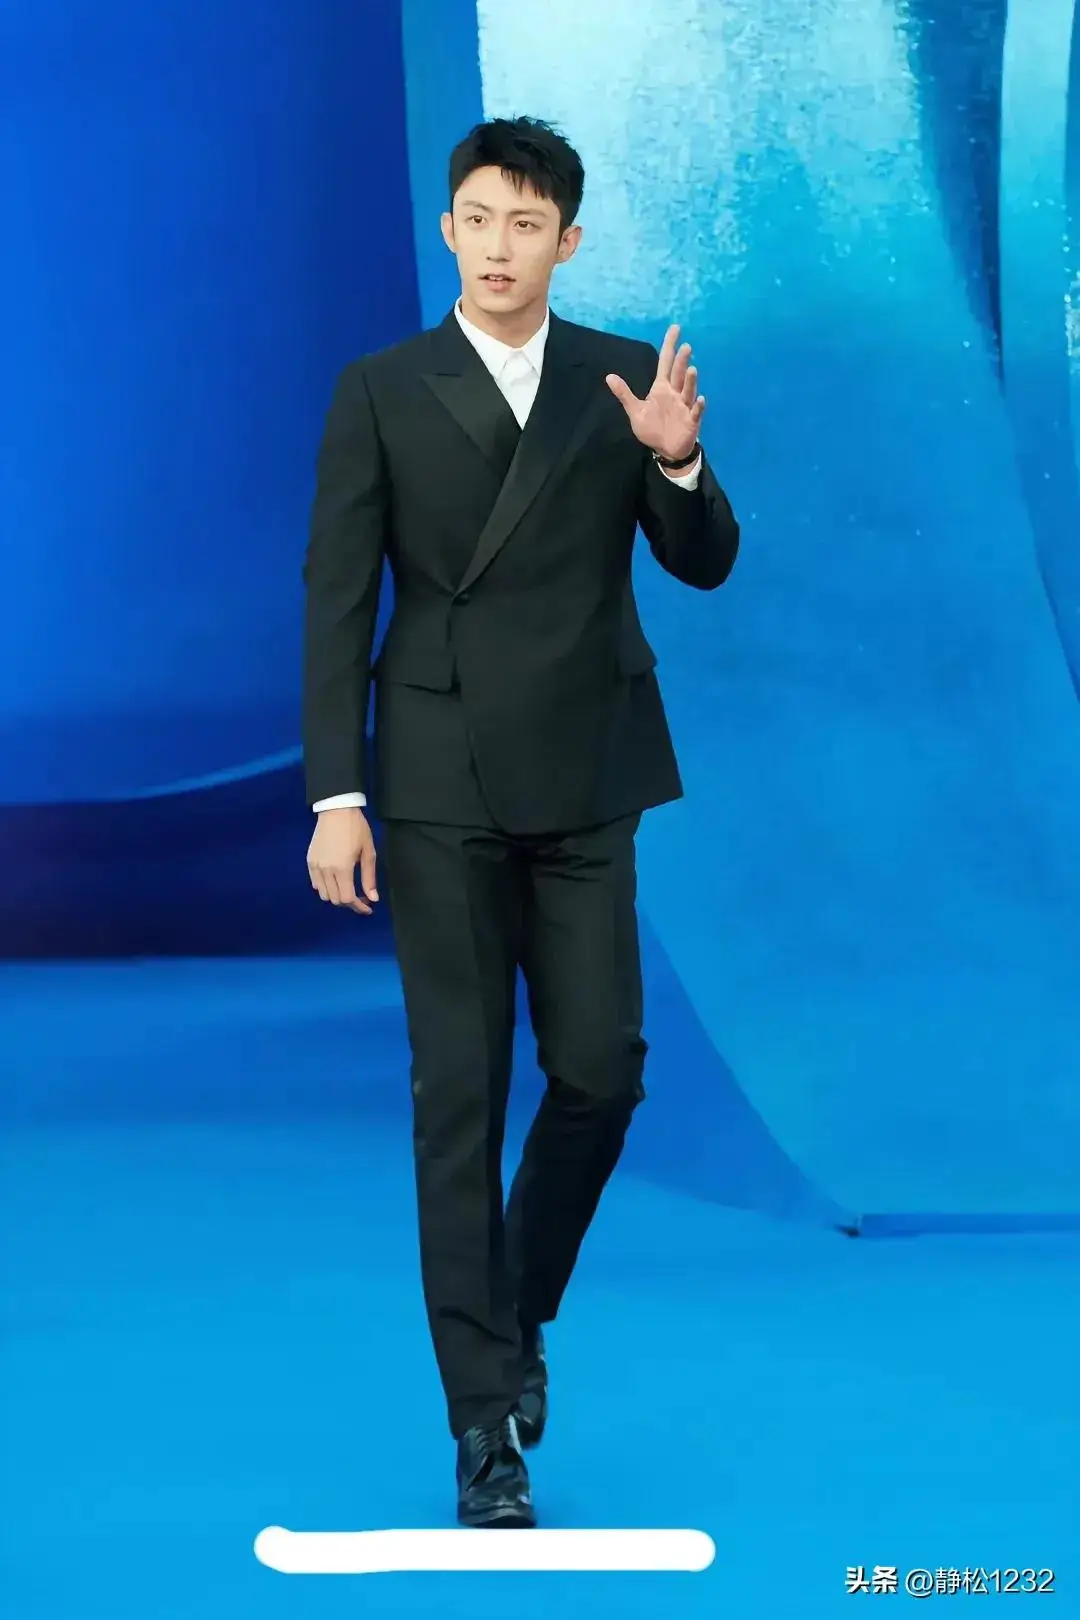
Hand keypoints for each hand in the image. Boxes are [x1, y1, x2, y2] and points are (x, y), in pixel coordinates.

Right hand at [307, 807, 378, 915]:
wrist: (336, 810)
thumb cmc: (356, 829)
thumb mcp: (368, 852)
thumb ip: (369, 877)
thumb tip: (373, 898)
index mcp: (342, 868)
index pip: (348, 898)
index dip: (359, 907)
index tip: (368, 908)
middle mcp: (326, 870)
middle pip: (336, 899)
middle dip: (349, 903)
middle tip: (360, 898)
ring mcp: (316, 866)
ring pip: (324, 894)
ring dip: (337, 896)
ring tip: (348, 889)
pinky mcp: (310, 861)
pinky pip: (315, 884)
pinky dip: (325, 888)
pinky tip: (335, 881)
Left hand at [605, 324, 705, 460]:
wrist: (666, 450)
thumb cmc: (653, 428)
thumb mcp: (636, 411)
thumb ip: (624, 394)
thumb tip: (609, 376)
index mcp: (661, 388)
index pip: (666, 362)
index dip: (669, 345)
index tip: (675, 328)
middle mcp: (675, 393)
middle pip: (678, 374)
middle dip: (682, 361)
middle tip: (685, 347)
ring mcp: (685, 406)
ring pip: (688, 391)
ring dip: (690, 381)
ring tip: (692, 369)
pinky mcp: (691, 421)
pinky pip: (696, 412)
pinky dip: (698, 406)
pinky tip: (700, 399)